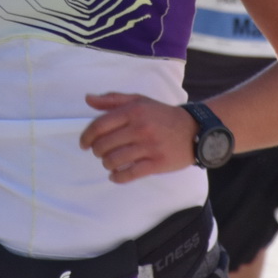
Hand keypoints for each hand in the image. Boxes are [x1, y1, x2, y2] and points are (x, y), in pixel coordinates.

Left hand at [79, 93, 195, 182]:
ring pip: (114, 160)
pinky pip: (130, 174)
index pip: (100, 125)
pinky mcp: (157, 163)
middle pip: (104, 145)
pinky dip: (118, 177)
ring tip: (110, 163)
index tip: (84, 144)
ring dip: (107, 164)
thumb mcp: (139, 101)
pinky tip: (115, 175)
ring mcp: (149, 146)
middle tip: (100, 153)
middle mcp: (140, 128)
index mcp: (133, 111)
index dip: (87, 136)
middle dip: (97, 152)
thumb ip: (112, 100)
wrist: (194, 129)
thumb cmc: (162, 115)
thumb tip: (88, 99)